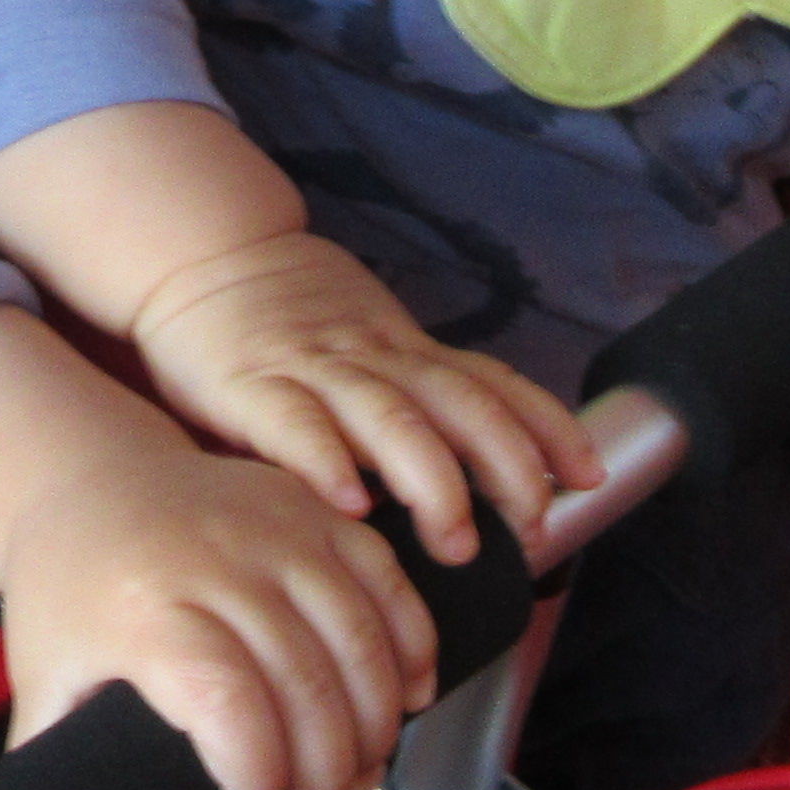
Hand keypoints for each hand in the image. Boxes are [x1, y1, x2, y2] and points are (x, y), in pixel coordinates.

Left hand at [0, 431, 435, 789]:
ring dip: (374, 725)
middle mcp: (217, 559)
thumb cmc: (72, 587)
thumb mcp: (44, 673)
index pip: (229, 705)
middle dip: (323, 772)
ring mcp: (276, 527)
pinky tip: (407, 702)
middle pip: (305, 682)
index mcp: (144, 607)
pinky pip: (387, 583)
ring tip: (357, 778)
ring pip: (358, 639)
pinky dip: (412, 648)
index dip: (260, 777)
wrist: (93, 475)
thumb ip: (63, 760)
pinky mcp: (317, 511)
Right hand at [122, 229, 603, 567]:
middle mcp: (373, 359)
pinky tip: (349, 503)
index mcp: (404, 352)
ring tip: (453, 539)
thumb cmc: (285, 317)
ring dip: (433, 480)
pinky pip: (296, 425)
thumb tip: (473, 480)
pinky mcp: (251, 386)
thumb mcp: (364, 342)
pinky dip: (326, 462)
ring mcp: (314, 370)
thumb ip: (408, 402)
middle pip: (461, 406)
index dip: (549, 429)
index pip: (495, 385)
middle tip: (529, 530)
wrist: (201, 250)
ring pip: (391, 419)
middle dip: (507, 469)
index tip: (588, 478)